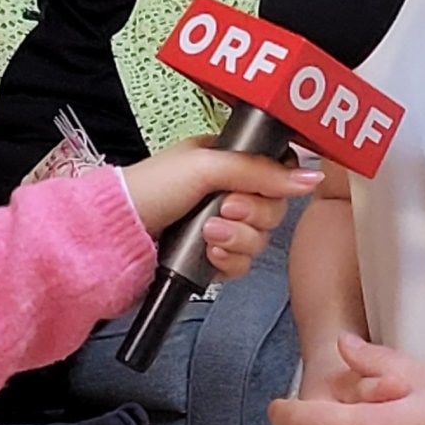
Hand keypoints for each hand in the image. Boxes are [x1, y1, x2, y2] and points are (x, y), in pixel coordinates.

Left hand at [119, 139, 322, 280]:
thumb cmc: (150, 189)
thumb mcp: (206, 167)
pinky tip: (208, 255)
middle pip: (271, 211)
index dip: (272, 188)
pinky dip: (228, 261)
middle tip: (223, 211)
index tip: (250, 191)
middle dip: (250, 216)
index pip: (275, 174)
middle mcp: (225, 192)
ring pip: (259, 241)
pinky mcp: (211, 257)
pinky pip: (241, 264)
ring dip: (236, 240)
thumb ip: (260, 172)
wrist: (114, 235)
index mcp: (225, 160)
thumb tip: (310, 177)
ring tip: (207, 235)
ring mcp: (218, 226)